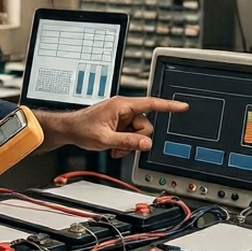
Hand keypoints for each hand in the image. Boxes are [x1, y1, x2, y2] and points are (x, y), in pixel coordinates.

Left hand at [34, 96, 187, 157]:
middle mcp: (124, 109)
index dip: (168, 106)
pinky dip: (125, 143)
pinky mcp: (120, 124)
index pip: (150, 104)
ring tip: (114, 146)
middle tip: (121, 145)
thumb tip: (146, 143)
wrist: (69, 130)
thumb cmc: (82, 128)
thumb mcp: (105, 139)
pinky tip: (114, 145)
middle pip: (146, 125)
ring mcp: (122, 117)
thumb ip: (127, 141)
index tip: (182, 106)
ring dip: (129, 143)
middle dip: (136, 138)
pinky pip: (132, 135)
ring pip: (139, 132)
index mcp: (122, 106)